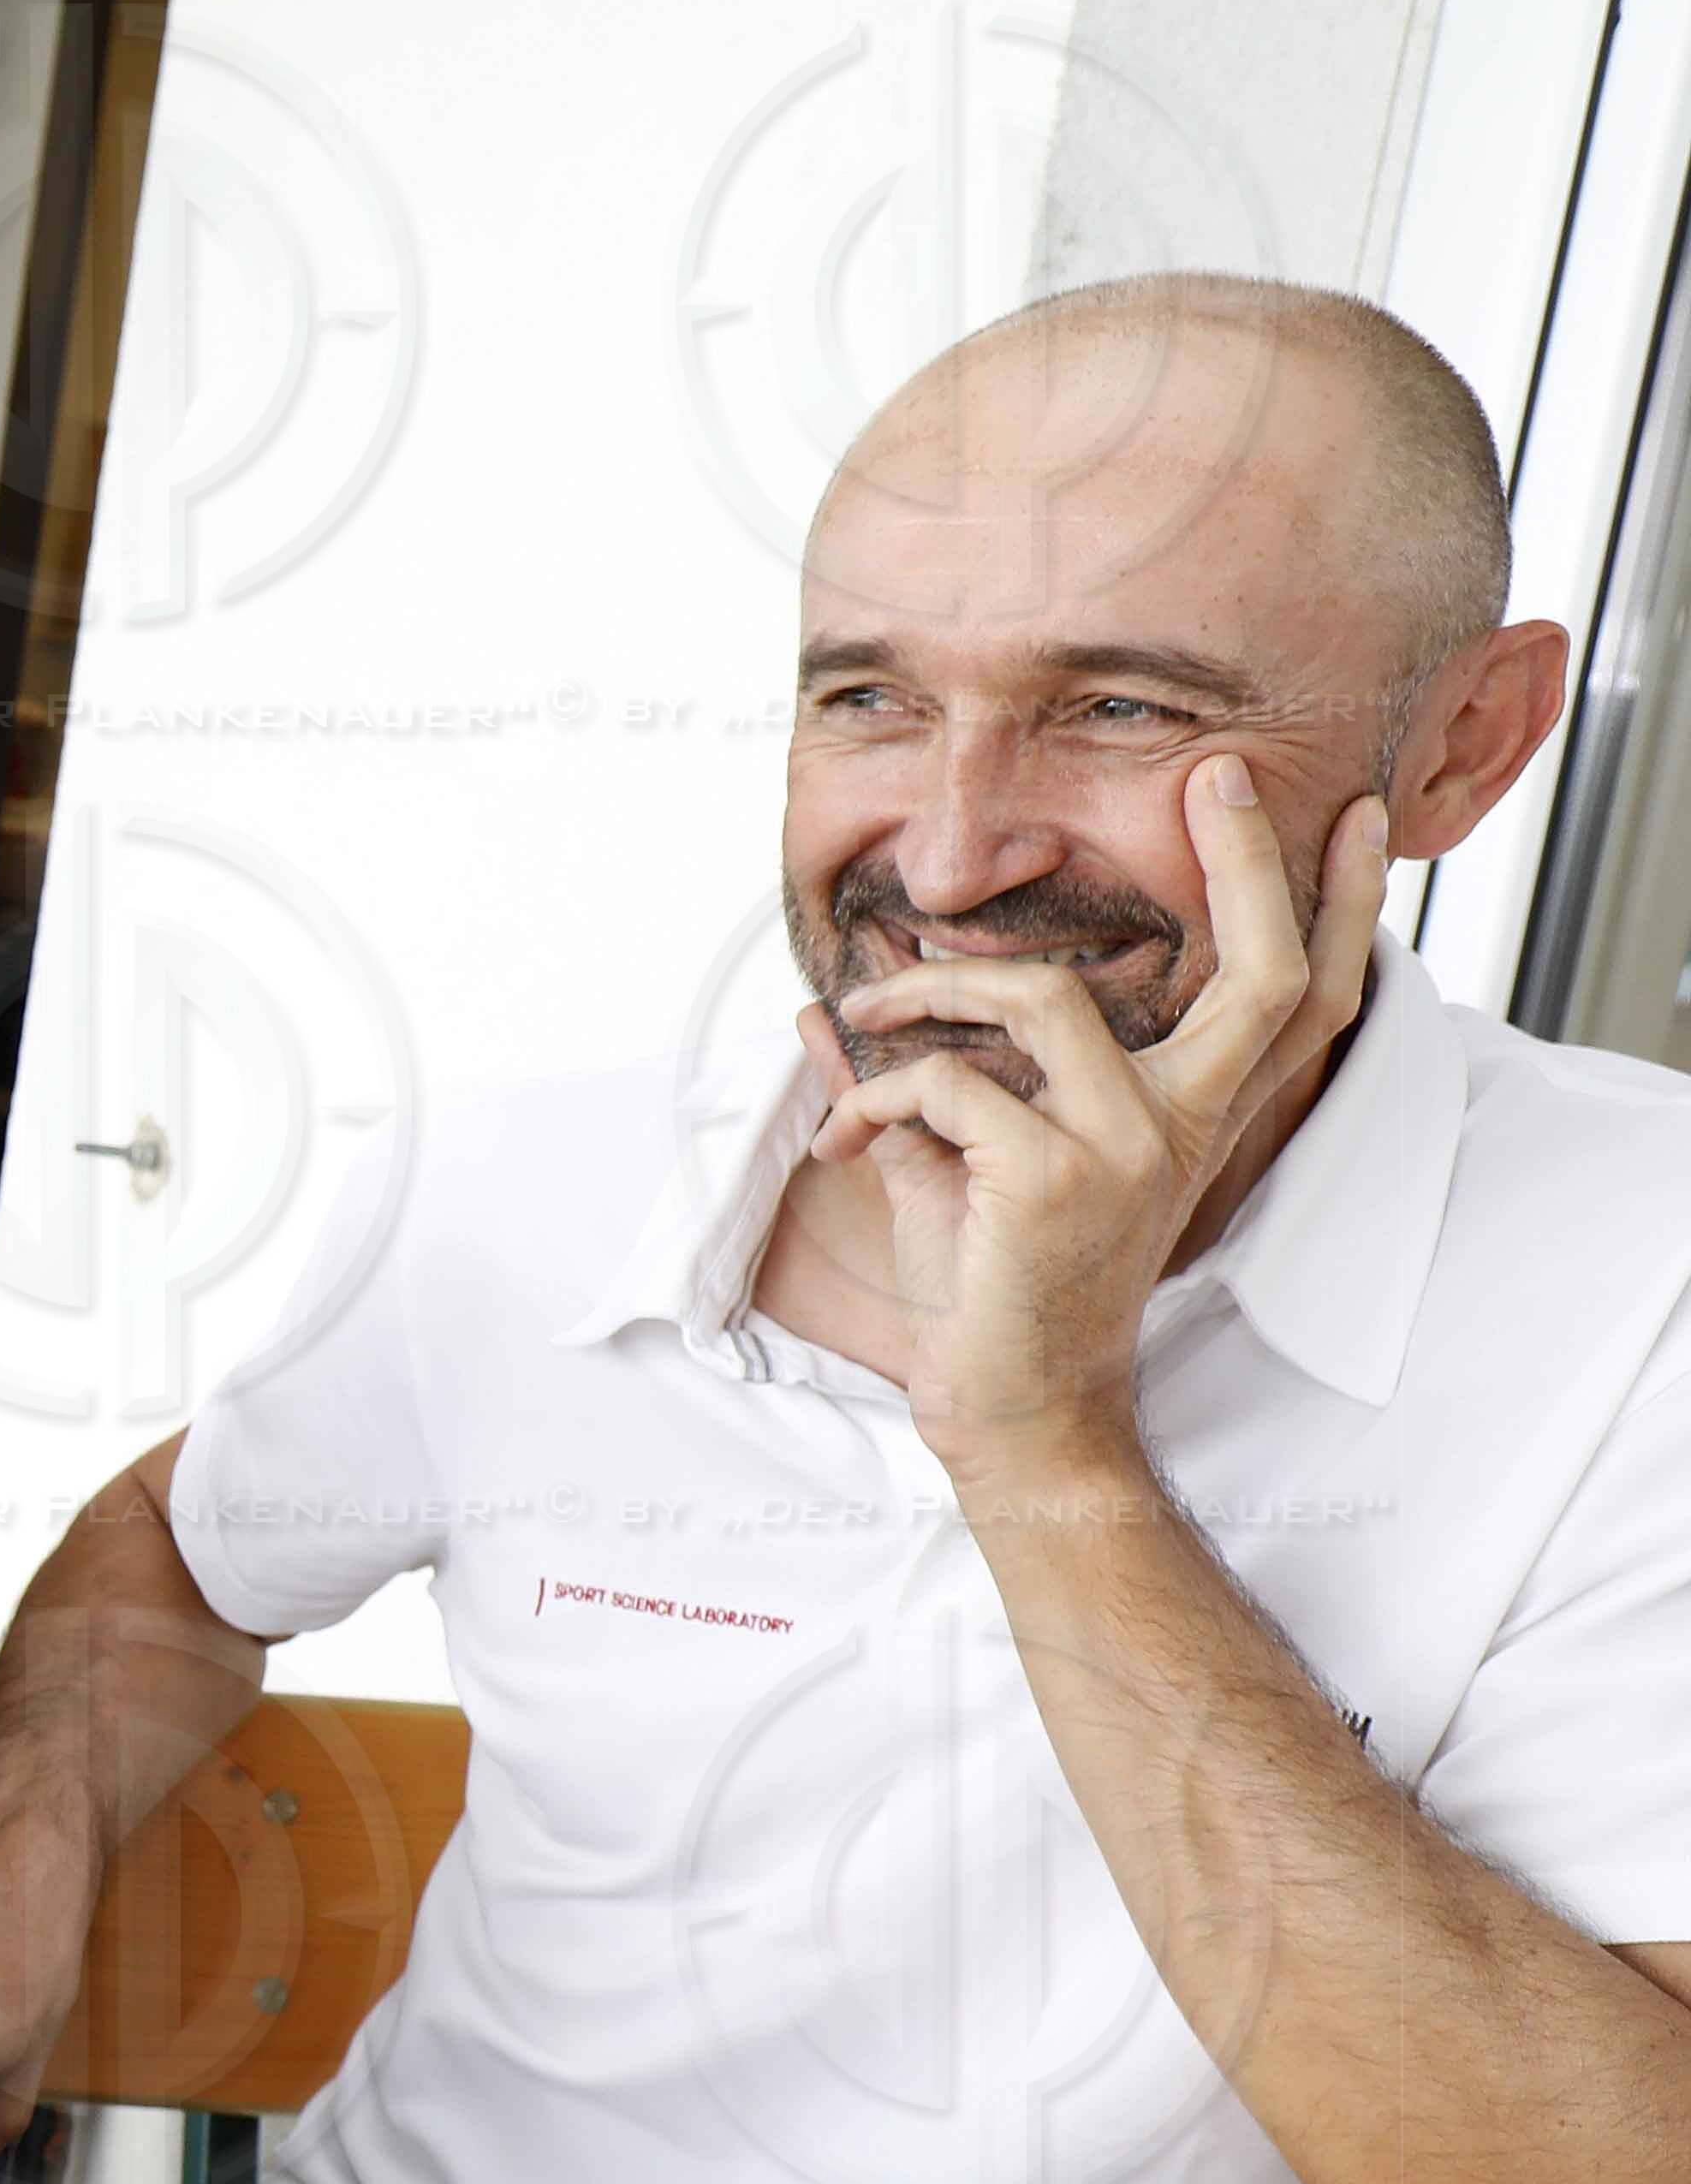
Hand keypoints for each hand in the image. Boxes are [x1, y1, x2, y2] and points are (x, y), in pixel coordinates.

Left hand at [798, 761, 1387, 1474]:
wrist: (1007, 1407)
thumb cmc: (993, 1288)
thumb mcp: (962, 1165)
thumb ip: (916, 1084)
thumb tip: (825, 1015)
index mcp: (1184, 1116)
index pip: (1294, 999)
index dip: (1337, 907)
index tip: (1359, 817)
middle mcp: (1178, 1125)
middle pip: (1261, 972)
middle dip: (1252, 861)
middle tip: (1221, 776)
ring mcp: (1126, 1148)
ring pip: (1042, 997)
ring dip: (933, 990)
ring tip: (867, 1011)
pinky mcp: (1054, 1177)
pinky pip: (948, 1083)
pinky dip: (877, 1096)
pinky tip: (849, 1139)